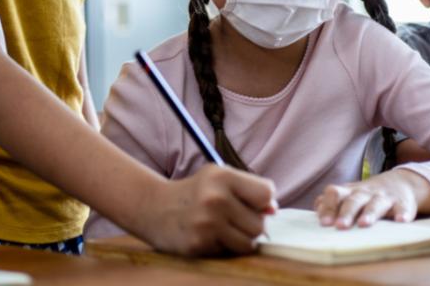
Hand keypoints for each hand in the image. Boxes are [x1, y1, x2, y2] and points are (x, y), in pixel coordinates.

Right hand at [144, 164, 276, 255]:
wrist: (154, 207)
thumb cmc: (195, 193)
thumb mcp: (219, 179)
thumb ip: (249, 190)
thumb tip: (274, 210)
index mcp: (222, 176)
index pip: (267, 194)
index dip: (261, 201)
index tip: (248, 202)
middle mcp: (214, 198)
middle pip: (260, 224)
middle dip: (249, 224)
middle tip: (229, 217)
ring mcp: (206, 223)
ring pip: (249, 243)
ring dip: (239, 239)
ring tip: (221, 228)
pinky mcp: (199, 245)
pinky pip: (230, 253)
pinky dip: (223, 248)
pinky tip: (208, 236)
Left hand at [314, 169, 429, 228]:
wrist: (400, 182)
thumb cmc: (366, 195)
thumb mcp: (348, 195)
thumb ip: (331, 202)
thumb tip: (317, 210)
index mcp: (349, 192)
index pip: (334, 193)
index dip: (328, 206)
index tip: (324, 223)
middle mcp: (365, 193)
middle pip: (354, 200)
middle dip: (346, 213)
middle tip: (340, 226)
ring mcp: (384, 197)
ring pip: (375, 204)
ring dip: (370, 213)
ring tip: (364, 224)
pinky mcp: (403, 203)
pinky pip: (403, 208)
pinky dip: (402, 214)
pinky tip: (401, 221)